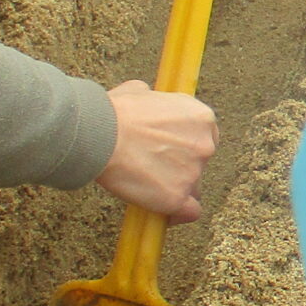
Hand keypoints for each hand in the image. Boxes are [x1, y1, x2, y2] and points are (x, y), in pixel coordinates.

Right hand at [97, 81, 217, 219]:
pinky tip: (162, 212)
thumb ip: (153, 98)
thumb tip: (146, 96)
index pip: (205, 138)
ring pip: (193, 189)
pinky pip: (189, 212)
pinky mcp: (177, 198)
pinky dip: (177, 214)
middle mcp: (205, 145)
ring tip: (148, 186)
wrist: (100, 135)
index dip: (186, 146)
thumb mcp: (139, 91)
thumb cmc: (114, 113)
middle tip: (153, 167)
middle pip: (200, 164)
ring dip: (175, 188)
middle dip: (181, 167)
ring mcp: (193, 173)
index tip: (170, 151)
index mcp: (202, 117)